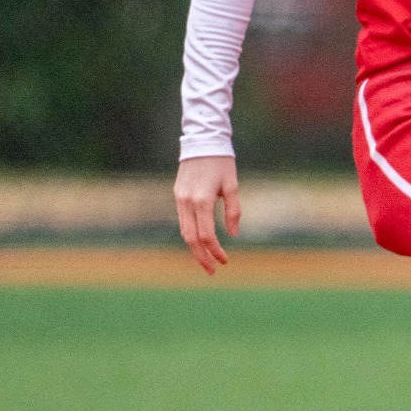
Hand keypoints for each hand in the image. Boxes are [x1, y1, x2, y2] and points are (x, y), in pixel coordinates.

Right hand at [174, 155, 240, 273]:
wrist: (202, 140)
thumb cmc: (222, 162)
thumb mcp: (233, 186)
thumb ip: (233, 211)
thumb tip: (233, 234)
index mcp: (202, 199)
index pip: (206, 234)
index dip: (215, 250)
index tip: (225, 260)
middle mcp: (187, 201)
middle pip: (190, 238)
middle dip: (201, 256)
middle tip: (213, 270)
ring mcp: (179, 198)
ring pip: (184, 231)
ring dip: (194, 248)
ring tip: (206, 261)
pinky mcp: (177, 194)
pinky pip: (182, 220)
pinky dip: (190, 234)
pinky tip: (199, 243)